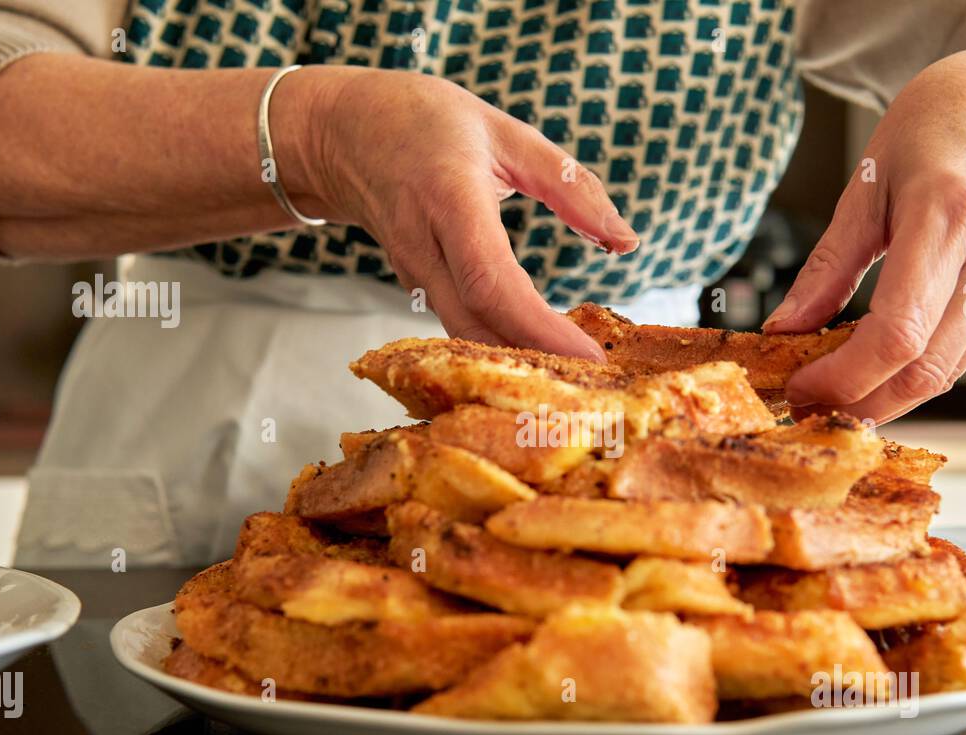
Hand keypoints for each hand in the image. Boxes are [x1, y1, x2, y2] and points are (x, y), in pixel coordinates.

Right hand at [297, 68, 636, 358]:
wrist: (338, 132)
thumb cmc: (424, 121)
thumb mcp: (504, 132)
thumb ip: (569, 183)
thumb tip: (627, 241)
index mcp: (449, 198)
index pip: (492, 282)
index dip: (540, 327)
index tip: (589, 355)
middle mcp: (423, 245)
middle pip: (477, 325)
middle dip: (537, 360)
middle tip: (598, 382)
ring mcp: (411, 272)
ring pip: (465, 334)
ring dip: (519, 360)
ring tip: (579, 376)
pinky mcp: (415, 286)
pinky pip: (459, 324)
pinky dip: (500, 344)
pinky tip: (541, 354)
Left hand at [762, 47, 965, 422]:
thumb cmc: (937, 129)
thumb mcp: (866, 182)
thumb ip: (827, 264)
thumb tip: (783, 329)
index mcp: (949, 213)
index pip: (899, 333)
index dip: (845, 377)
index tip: (801, 388)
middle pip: (924, 370)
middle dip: (861, 402)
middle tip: (810, 406)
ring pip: (945, 374)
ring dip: (884, 396)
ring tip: (833, 387)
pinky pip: (961, 356)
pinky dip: (913, 372)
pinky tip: (876, 363)